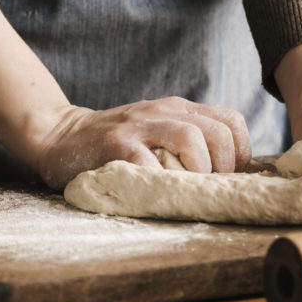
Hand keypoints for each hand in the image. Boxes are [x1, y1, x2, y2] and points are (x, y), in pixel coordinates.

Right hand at [33, 97, 251, 188]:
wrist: (60, 135)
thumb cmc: (114, 143)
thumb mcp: (154, 129)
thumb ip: (185, 140)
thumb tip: (226, 175)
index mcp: (177, 108)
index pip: (231, 121)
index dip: (240, 154)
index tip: (227, 177)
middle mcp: (162, 112)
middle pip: (218, 132)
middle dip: (223, 168)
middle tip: (207, 189)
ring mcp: (138, 127)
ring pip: (190, 139)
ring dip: (197, 171)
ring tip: (186, 189)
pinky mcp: (116, 146)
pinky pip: (149, 164)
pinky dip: (161, 183)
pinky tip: (157, 193)